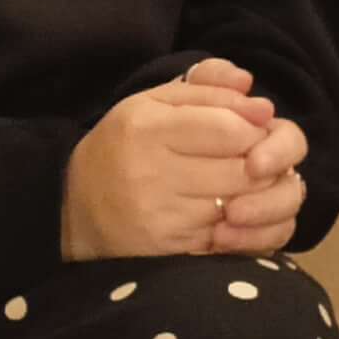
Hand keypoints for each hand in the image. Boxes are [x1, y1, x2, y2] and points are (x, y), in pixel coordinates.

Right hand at [64, 60, 303, 258]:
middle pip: (242, 170)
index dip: (255, 130)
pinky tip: (227, 211)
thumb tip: (263, 106)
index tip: (252, 131)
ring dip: (254, 195)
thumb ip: (210, 90)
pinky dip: (239, 223)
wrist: (76, 204)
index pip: (231, 129)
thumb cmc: (124, 143)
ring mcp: (160, 214)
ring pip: (240, 205)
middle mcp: (151, 172)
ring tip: (240, 183)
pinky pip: (227, 236)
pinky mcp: (168, 248)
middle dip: (261, 164)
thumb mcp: (155, 102)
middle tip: (254, 160)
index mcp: (148, 127)